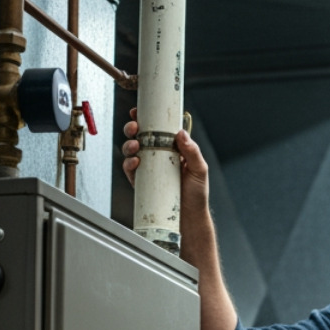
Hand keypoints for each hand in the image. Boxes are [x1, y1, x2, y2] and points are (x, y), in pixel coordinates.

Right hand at [122, 109, 211, 244]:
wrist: (189, 218)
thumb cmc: (197, 195)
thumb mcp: (200, 170)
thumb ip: (192, 151)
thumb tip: (181, 133)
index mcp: (172, 149)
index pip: (158, 129)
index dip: (147, 118)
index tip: (139, 111)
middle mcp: (159, 156)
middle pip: (140, 136)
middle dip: (133, 128)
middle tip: (134, 127)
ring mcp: (149, 169)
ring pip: (132, 150)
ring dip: (129, 144)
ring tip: (135, 146)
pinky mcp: (141, 182)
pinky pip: (130, 170)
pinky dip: (129, 163)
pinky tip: (135, 161)